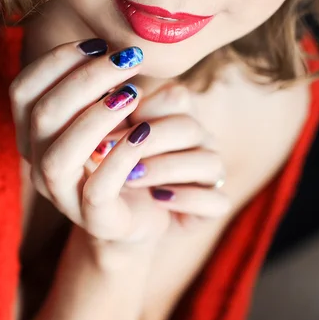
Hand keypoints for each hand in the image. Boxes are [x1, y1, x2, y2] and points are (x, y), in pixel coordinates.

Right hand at [10, 39, 170, 251]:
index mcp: (34, 135)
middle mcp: (38, 165)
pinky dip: (121, 156)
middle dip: (86, 79)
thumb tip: (117, 49)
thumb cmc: (123, 155)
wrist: (141, 214)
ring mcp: (63, 196)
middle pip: (43, 115)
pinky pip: (98, 189)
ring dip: (96, 116)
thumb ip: (99, 87)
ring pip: (59, 155)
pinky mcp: (95, 219)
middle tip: (128, 61)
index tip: (98, 45)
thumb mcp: (108, 115)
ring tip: (133, 93)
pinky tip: (143, 132)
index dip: (55, 61)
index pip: (22, 90)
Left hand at [93, 85, 230, 227]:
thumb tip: (114, 99)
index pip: (176, 97)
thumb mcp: (101, 148)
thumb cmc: (106, 176)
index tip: (107, 131)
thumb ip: (108, 122)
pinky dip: (187, 198)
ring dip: (165, 169)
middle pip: (189, 127)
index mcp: (177, 116)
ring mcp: (211, 174)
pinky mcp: (215, 207)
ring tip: (130, 179)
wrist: (116, 222)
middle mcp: (200, 141)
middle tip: (111, 156)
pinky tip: (157, 199)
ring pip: (209, 162)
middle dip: (149, 142)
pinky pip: (217, 200)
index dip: (144, 110)